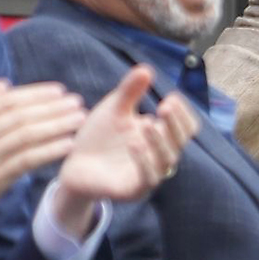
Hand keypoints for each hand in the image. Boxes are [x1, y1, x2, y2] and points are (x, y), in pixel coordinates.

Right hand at [0, 80, 84, 245]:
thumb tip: (5, 85)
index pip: (7, 101)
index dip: (36, 93)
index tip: (59, 91)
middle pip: (22, 116)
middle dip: (54, 107)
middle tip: (77, 102)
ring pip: (28, 136)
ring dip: (58, 125)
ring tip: (79, 119)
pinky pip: (28, 161)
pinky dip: (50, 150)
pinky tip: (68, 144)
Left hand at [51, 66, 201, 237]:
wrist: (72, 165)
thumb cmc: (98, 137)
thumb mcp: (114, 109)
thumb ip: (130, 91)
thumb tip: (146, 69)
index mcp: (161, 136)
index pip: (186, 126)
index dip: (182, 112)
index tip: (170, 97)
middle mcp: (160, 155)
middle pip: (182, 141)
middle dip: (175, 123)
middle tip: (165, 106)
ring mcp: (149, 174)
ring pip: (167, 159)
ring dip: (160, 141)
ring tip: (148, 123)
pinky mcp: (133, 190)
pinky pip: (147, 177)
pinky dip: (143, 160)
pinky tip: (134, 143)